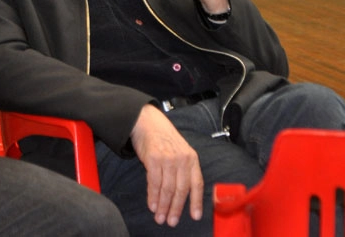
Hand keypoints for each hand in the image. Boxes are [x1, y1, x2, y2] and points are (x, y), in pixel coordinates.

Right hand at [130, 104, 203, 226]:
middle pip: (181, 189)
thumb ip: (183, 168)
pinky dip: (153, 196)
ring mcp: (168, 159)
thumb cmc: (163, 138)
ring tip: (160, 217)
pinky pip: (154, 182)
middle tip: (171, 222)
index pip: (197, 183)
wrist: (147, 121)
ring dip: (163, 206)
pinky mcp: (153, 159)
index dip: (196, 201)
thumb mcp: (180, 151)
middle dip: (176, 208)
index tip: (194, 216)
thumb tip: (181, 193)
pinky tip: (152, 205)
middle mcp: (182, 159)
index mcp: (192, 158)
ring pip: (167, 188)